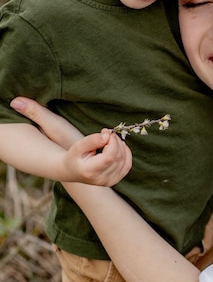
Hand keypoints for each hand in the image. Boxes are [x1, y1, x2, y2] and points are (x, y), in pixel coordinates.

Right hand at [10, 97, 131, 185]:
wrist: (69, 169)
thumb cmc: (62, 144)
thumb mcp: (52, 127)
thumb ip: (38, 113)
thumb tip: (16, 101)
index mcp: (83, 168)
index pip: (107, 155)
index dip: (109, 140)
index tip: (105, 131)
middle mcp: (96, 178)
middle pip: (116, 156)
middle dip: (114, 141)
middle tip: (107, 133)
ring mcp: (106, 181)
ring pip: (122, 160)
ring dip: (120, 146)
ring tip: (109, 139)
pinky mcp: (114, 180)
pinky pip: (127, 165)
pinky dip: (126, 153)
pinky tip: (116, 145)